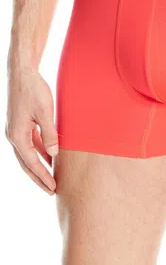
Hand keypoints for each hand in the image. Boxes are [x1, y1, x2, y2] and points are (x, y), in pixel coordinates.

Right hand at [6, 67, 57, 194]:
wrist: (22, 73)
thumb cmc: (34, 90)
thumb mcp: (45, 112)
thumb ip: (49, 134)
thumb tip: (53, 154)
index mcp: (18, 135)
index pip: (31, 163)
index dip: (43, 176)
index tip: (53, 188)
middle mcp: (14, 136)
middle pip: (26, 163)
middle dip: (39, 178)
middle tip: (51, 190)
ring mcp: (16, 130)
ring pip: (28, 155)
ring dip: (39, 166)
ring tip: (51, 177)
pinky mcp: (21, 124)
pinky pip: (30, 144)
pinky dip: (39, 152)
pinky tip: (50, 156)